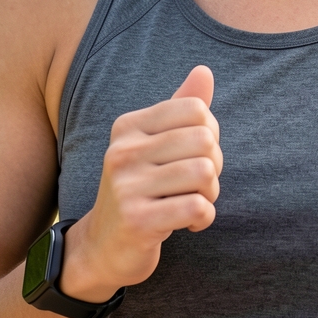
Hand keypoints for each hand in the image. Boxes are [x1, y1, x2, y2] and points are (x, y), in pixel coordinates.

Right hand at [58, 65, 221, 302]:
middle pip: (204, 140)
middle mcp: (123, 151)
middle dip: (214, 165)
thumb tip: (204, 70)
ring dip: (211, 193)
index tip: (197, 154)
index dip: (210, 133)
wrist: (103, 247)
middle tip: (199, 184)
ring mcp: (126, 186)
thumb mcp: (156, 144)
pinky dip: (205, 217)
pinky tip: (191, 224)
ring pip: (204, 172)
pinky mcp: (137, 221)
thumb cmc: (140, 188)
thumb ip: (181, 107)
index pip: (196, 110)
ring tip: (196, 202)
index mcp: (129, 126)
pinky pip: (198, 207)